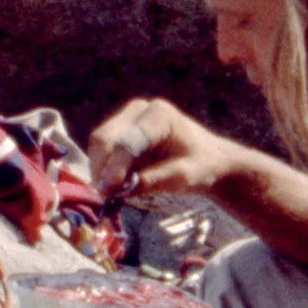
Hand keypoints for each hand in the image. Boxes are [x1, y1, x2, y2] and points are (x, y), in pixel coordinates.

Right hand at [87, 97, 234, 197]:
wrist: (208, 159)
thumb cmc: (200, 166)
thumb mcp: (182, 177)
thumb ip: (153, 181)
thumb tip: (121, 190)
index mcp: (159, 114)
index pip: (127, 142)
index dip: (115, 167)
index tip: (110, 192)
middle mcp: (139, 110)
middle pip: (105, 138)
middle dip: (102, 169)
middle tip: (104, 198)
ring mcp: (127, 117)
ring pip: (99, 144)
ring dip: (100, 171)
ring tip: (109, 196)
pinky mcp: (120, 130)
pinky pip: (102, 150)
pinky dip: (103, 170)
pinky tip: (112, 187)